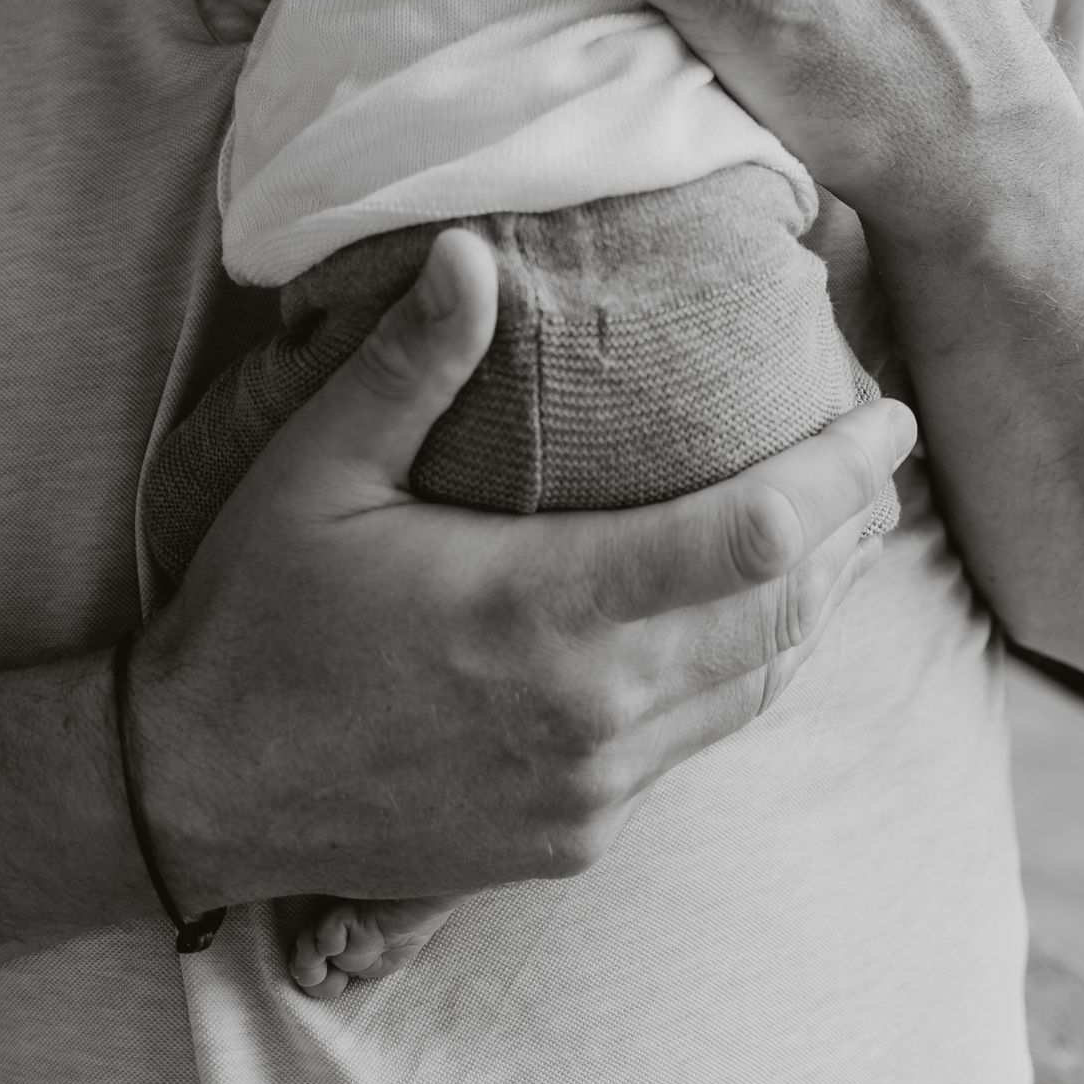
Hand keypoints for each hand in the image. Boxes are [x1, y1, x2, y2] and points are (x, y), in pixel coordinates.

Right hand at [129, 228, 912, 912]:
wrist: (197, 790)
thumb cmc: (258, 615)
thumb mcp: (317, 470)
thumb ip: (409, 364)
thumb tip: (473, 248)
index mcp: (543, 610)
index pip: (752, 540)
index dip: (840, 474)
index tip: (886, 417)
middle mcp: (590, 711)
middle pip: (784, 618)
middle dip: (852, 531)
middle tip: (884, 458)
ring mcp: (587, 788)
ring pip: (754, 690)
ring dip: (815, 609)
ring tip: (848, 533)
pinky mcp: (571, 835)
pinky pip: (695, 746)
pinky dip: (747, 675)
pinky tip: (746, 630)